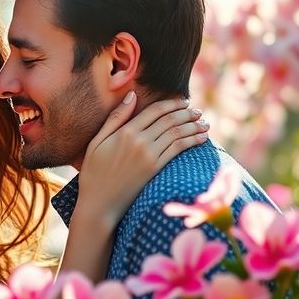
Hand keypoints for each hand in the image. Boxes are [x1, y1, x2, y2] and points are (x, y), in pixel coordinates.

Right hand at [77, 92, 209, 230]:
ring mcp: (149, 155)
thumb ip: (115, 117)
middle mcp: (139, 141)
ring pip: (177, 134)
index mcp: (125, 131)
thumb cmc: (94, 172)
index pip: (155, 110)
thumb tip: (131, 95)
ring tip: (204, 123)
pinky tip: (201, 138)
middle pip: (169, 120)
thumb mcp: (97, 141)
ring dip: (193, 126)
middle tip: (197, 111)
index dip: (172, 103)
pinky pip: (178, 150)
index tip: (183, 101)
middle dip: (187, 113)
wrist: (99, 203)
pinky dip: (192, 141)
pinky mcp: (155, 169)